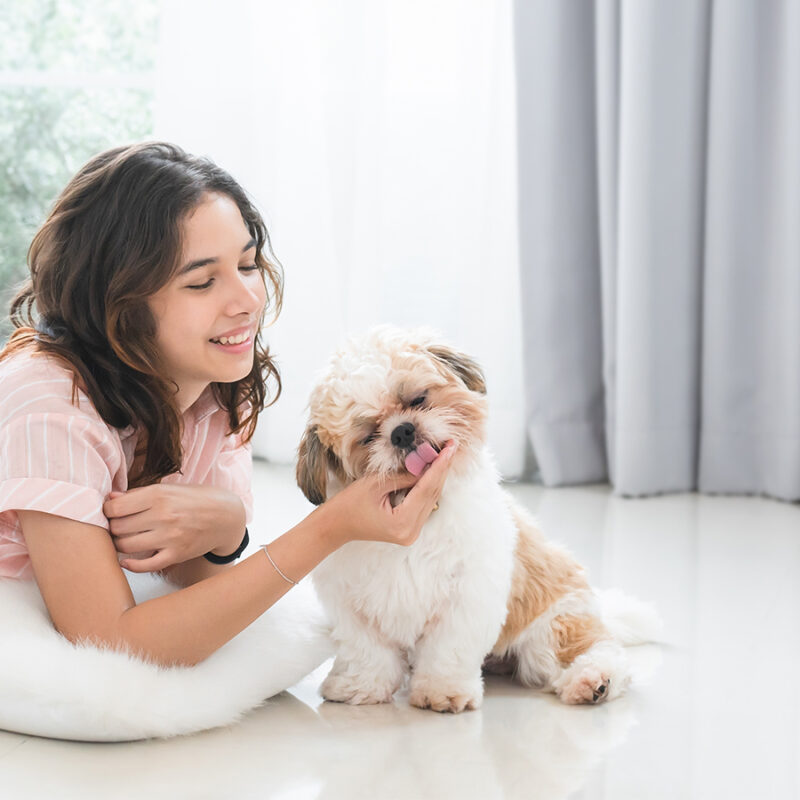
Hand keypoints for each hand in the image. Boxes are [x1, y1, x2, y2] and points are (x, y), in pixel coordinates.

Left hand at [102, 484, 246, 572]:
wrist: (226, 516)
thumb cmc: (197, 499)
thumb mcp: (171, 489)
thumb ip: (140, 493)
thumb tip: (111, 497)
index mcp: (159, 495)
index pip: (115, 507)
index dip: (107, 510)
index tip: (111, 511)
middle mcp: (163, 515)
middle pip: (118, 527)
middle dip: (113, 527)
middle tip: (118, 526)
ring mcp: (170, 537)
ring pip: (126, 546)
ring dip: (120, 544)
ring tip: (125, 539)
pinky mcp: (176, 554)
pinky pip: (144, 566)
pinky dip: (130, 565)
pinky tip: (127, 560)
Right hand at [319, 440, 457, 547]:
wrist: (335, 525)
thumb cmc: (349, 504)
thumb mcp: (375, 484)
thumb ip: (404, 475)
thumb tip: (427, 462)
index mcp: (402, 523)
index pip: (427, 488)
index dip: (440, 465)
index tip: (451, 447)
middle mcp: (411, 532)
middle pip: (432, 494)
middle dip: (441, 468)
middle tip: (451, 445)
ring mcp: (411, 532)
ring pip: (430, 498)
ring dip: (436, 476)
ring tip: (444, 453)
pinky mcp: (409, 529)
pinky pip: (423, 503)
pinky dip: (427, 485)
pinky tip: (432, 468)